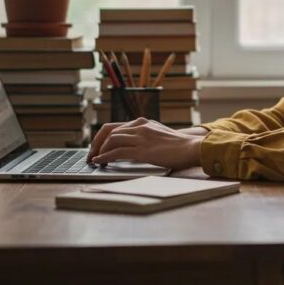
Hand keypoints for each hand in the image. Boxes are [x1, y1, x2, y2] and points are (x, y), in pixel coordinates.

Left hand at [87, 118, 203, 169]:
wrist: (192, 148)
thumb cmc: (179, 146)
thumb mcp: (159, 135)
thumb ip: (145, 137)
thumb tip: (131, 148)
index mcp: (143, 122)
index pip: (115, 126)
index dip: (102, 137)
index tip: (97, 147)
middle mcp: (140, 126)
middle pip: (109, 131)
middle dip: (97, 143)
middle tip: (91, 154)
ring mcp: (141, 137)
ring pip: (111, 140)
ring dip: (99, 151)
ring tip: (94, 160)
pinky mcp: (143, 150)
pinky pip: (117, 152)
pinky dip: (105, 157)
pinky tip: (100, 162)